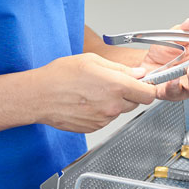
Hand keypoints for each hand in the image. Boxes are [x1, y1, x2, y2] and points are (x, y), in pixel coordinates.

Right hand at [32, 52, 156, 132]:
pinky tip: (86, 101)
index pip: (149, 94)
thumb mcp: (92, 60)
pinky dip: (100, 111)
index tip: (143, 84)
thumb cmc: (60, 75)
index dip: (148, 88)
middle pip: (135, 102)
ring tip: (92, 91)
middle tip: (110, 83)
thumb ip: (120, 68)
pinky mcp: (94, 128)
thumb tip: (138, 73)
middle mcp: (113, 105)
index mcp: (116, 86)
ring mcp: (104, 119)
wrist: (39, 96)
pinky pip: (106, 118)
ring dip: (113, 102)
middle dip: (128, 93)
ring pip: (119, 110)